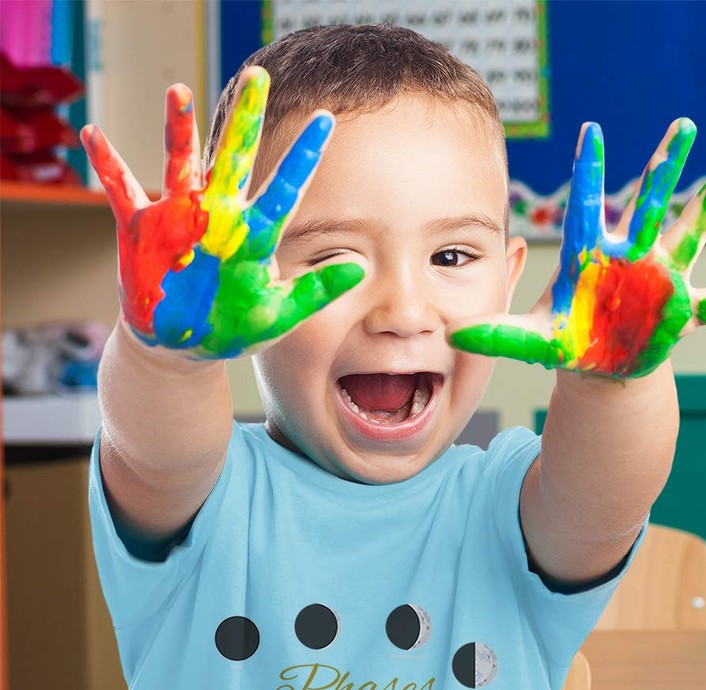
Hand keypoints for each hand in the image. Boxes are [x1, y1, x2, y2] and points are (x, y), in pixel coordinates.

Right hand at [81, 67, 362, 358]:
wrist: (183, 345)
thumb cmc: (233, 328)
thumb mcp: (278, 315)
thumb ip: (315, 292)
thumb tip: (361, 268)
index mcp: (253, 235)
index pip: (284, 189)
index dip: (304, 156)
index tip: (326, 119)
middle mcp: (219, 215)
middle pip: (235, 158)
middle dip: (246, 121)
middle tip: (258, 76)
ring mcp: (180, 218)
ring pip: (181, 163)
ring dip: (179, 129)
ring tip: (179, 92)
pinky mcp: (144, 229)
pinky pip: (122, 191)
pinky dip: (108, 165)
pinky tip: (94, 135)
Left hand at [448, 119, 705, 378]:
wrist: (598, 363)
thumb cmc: (566, 339)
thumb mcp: (530, 338)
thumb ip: (495, 335)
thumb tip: (451, 337)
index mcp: (590, 257)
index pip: (587, 207)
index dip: (588, 172)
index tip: (590, 132)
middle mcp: (629, 257)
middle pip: (648, 205)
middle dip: (664, 168)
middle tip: (682, 125)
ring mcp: (659, 279)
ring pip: (690, 234)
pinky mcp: (681, 310)